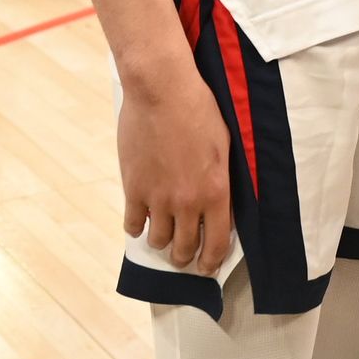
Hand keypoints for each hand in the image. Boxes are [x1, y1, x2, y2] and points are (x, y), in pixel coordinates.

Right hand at [118, 64, 232, 271]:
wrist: (162, 91)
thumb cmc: (199, 110)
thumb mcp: (224, 146)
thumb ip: (222, 180)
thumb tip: (220, 204)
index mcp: (216, 192)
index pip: (217, 243)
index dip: (212, 261)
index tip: (207, 267)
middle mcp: (188, 202)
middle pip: (185, 248)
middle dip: (186, 257)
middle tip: (184, 255)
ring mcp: (158, 198)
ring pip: (158, 241)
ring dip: (162, 241)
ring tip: (163, 234)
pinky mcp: (134, 189)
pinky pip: (133, 224)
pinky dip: (137, 225)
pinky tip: (141, 219)